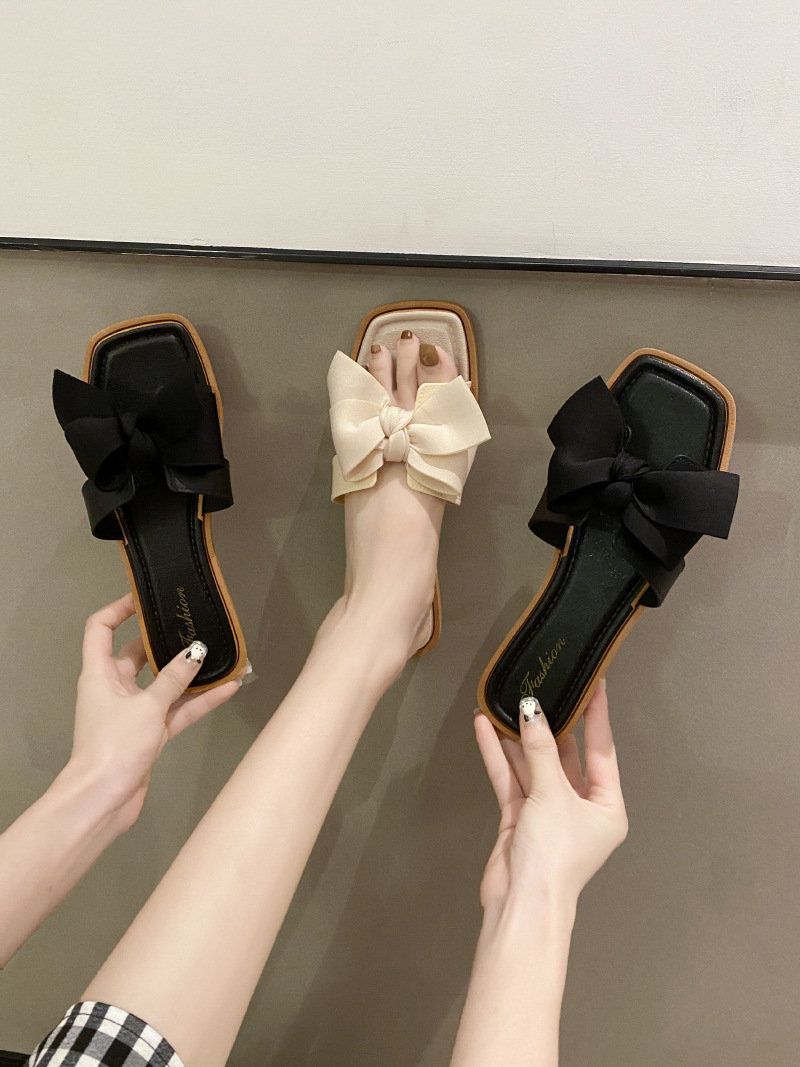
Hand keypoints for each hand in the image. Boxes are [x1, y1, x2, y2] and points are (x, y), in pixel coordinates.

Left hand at [68, 593, 240, 828]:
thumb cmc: (112, 748)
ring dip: (189, 674)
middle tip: (191, 625)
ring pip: (164, 684)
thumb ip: (174, 678)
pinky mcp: (148, 734)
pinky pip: (177, 710)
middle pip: (137, 655)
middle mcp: (113, 689)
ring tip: (218, 656)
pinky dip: (198, 701)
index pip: (101, 629)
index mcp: (98, 674)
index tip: (146, 598)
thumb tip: (195, 652)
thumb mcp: (147, 706)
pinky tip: (226, 689)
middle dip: (165, 642)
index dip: (120, 609)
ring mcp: (132, 712)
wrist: (104, 800)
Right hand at [474, 682, 627, 915]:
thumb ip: (539, 750)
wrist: (522, 904)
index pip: (602, 750)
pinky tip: (484, 728)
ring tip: (503, 700)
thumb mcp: (552, 795)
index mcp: (606, 805)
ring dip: (517, 736)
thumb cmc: (555, 852)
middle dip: (549, 724)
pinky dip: (498, 755)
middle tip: (541, 685)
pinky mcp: (519, 817)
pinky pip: (510, 779)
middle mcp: (580, 806)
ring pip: (532, 765)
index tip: (593, 682)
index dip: (596, 715)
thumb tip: (531, 709)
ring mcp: (547, 811)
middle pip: (564, 755)